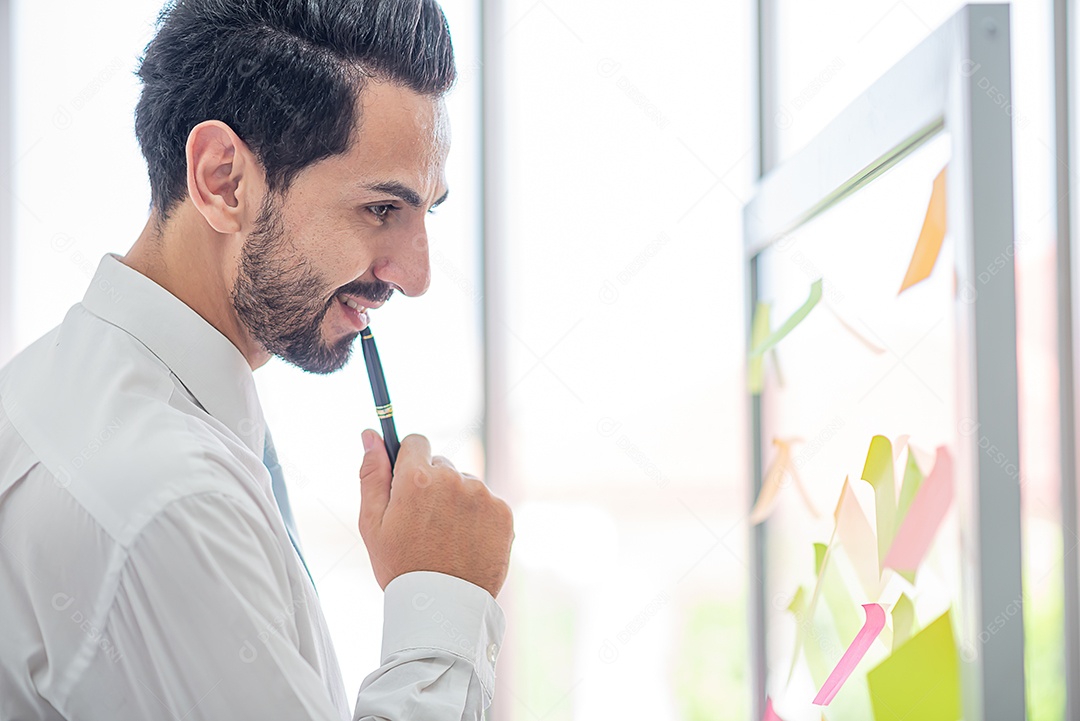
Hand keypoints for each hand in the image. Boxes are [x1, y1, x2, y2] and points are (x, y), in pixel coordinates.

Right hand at [358, 431, 513, 598]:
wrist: (443, 607)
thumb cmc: (401, 566)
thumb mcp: (372, 523)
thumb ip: (371, 474)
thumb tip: (370, 434)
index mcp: (417, 479)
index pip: (416, 442)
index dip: (409, 461)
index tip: (407, 481)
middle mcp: (453, 479)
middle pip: (441, 465)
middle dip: (431, 484)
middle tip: (423, 522)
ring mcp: (481, 495)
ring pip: (464, 484)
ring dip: (456, 500)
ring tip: (445, 537)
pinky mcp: (502, 512)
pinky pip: (486, 502)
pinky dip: (477, 516)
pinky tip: (465, 542)